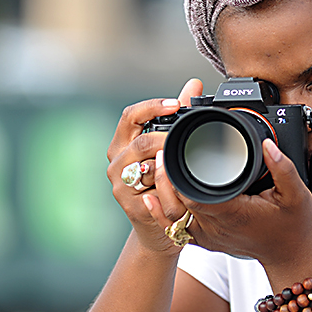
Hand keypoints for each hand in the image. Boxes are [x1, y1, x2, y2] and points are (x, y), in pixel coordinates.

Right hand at [106, 78, 203, 253]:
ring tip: (184, 159)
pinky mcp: (130, 206)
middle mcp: (117, 162)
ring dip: (166, 161)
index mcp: (124, 143)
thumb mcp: (168, 146)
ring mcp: (120, 185)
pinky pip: (151, 189)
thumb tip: (194, 83)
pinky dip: (167, 183)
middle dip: (165, 137)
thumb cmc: (162, 182)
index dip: (151, 106)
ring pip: (143, 165)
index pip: (129, 116)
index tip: (176, 104)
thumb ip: (178, 115)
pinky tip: (179, 180)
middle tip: (186, 135)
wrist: (158, 228)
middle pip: (138, 141)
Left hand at [145, 136, 311, 266]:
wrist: (288, 254)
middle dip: (167, 178)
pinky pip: (177, 228)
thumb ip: (283, 167)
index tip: (171, 154)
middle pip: (179, 203)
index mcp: (234, 213)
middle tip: (162, 152)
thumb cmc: (292, 225)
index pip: (195, 197)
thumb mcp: (296, 194)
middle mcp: (216, 227)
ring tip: (157, 167)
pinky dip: (162, 214)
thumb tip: (268, 144)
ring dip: (162, 193)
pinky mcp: (206, 240)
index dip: (177, 177)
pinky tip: (151, 198)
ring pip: (174, 215)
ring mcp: (209, 236)